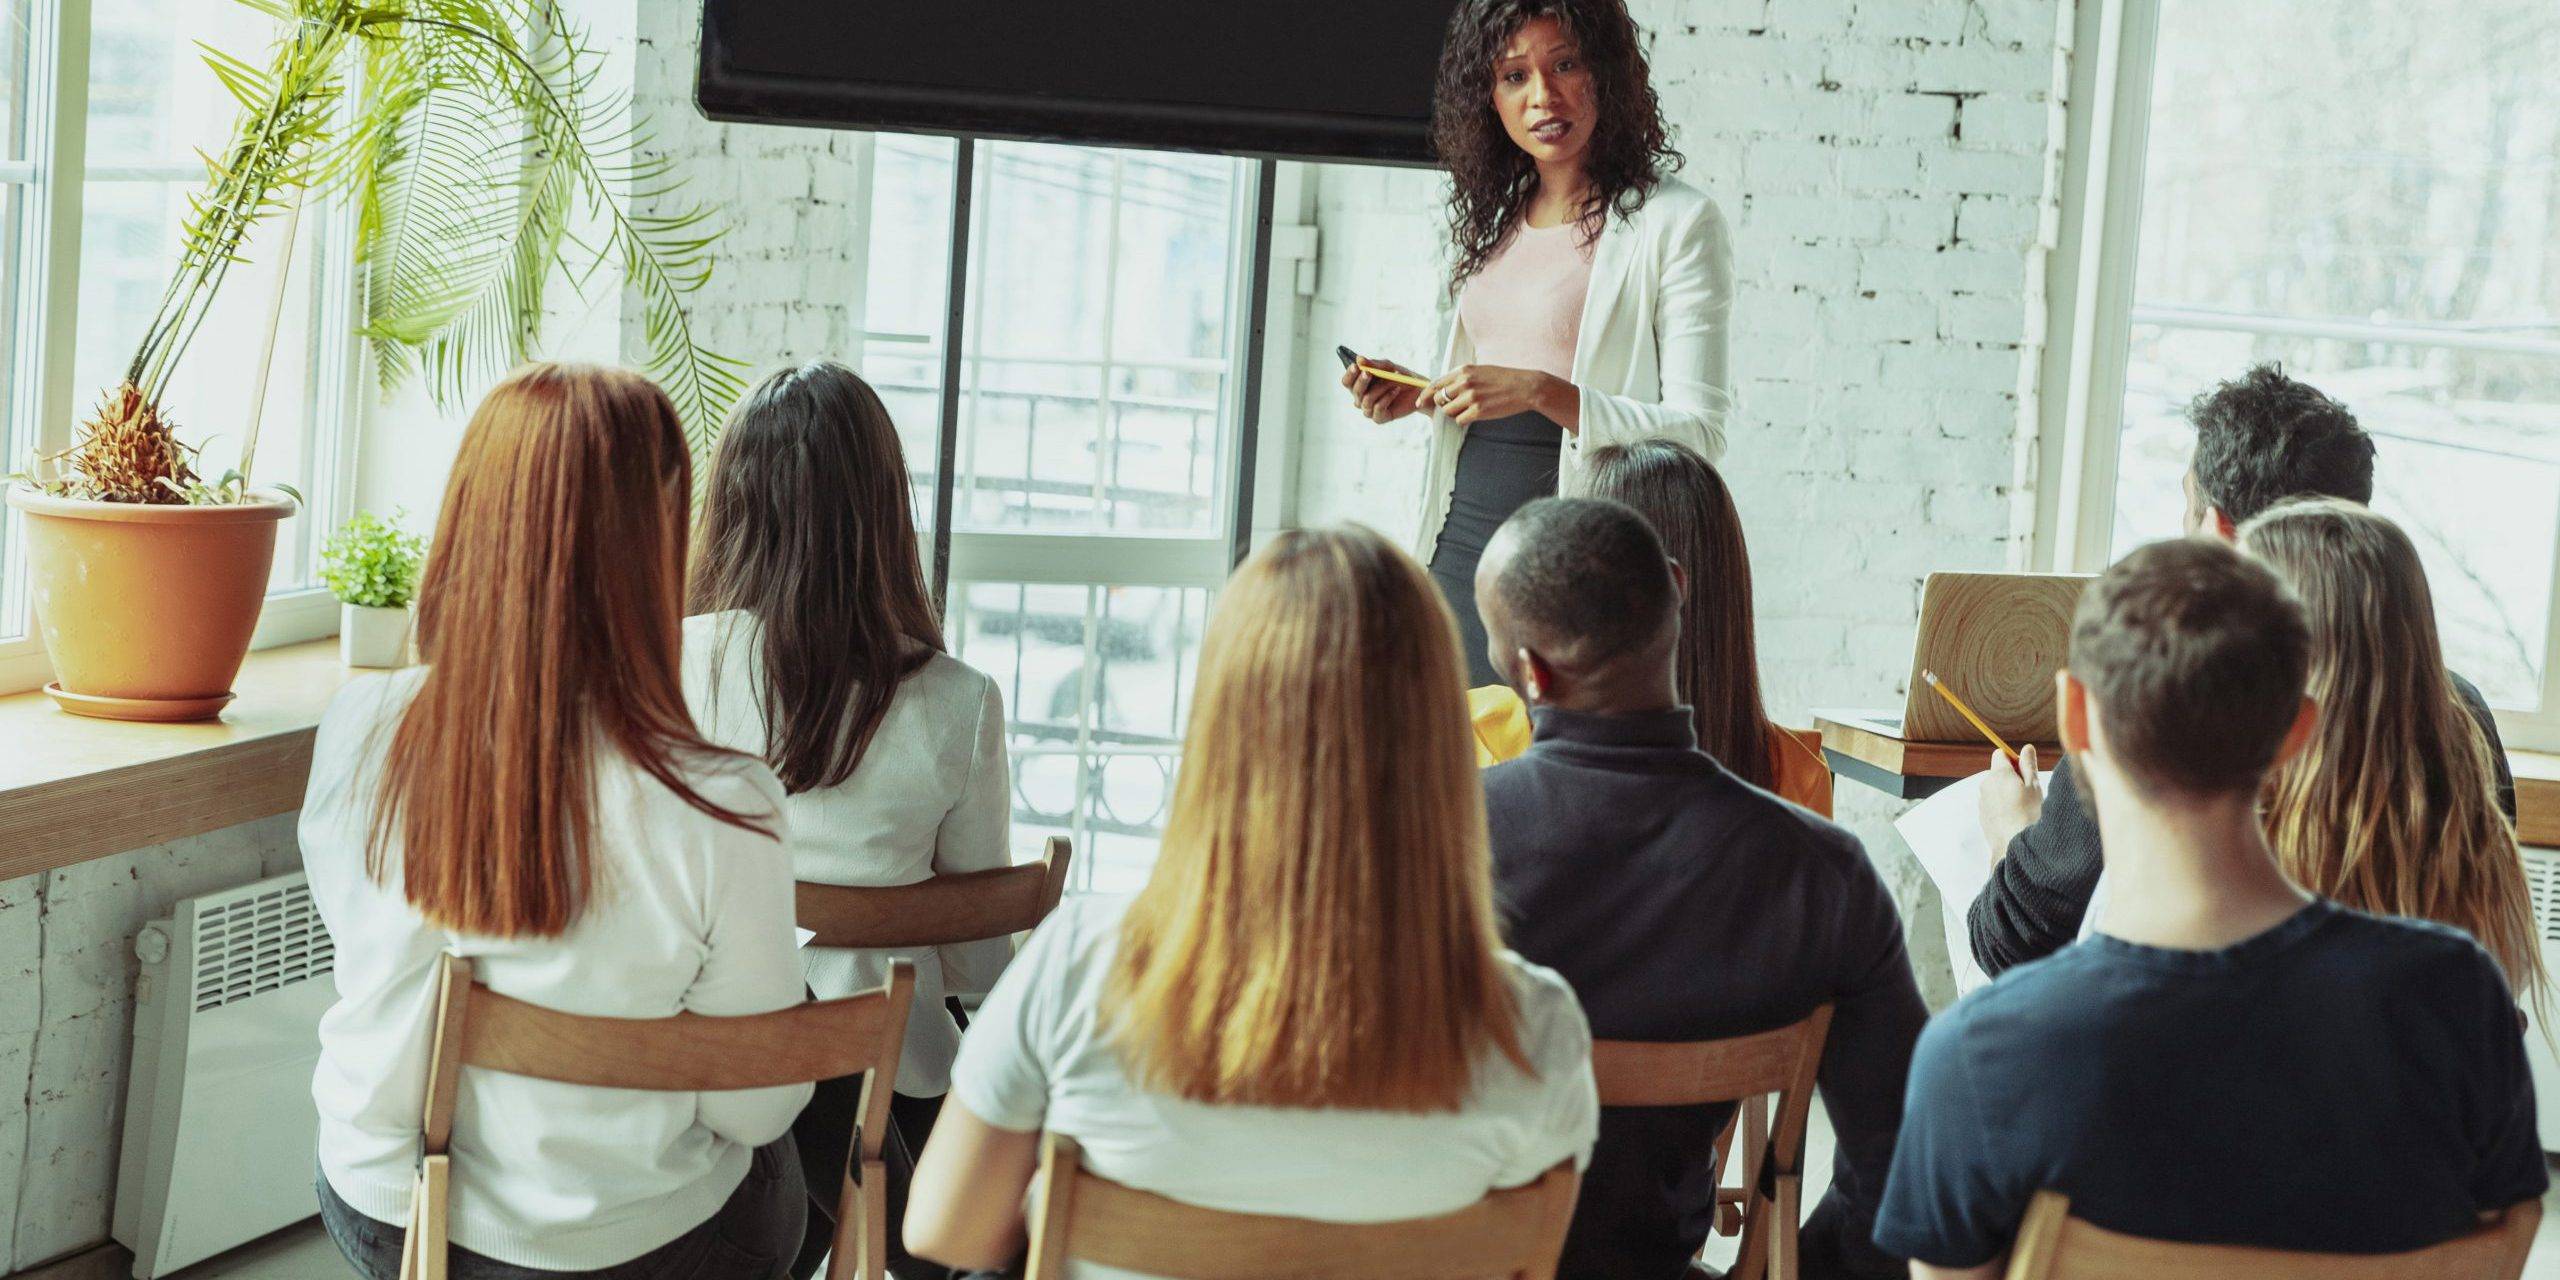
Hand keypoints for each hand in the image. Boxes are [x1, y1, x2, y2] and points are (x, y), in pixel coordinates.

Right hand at [1340, 358, 1426, 423]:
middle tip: (1369, 373)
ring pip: (1366, 401)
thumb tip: (1359, 359)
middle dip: (1362, 381)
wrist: (1418, 390)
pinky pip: (1377, 409)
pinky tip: (1396, 390)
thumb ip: (1373, 364)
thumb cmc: (1399, 376)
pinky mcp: (1380, 418)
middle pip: (1354, 391)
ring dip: (1380, 389)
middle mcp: (1362, 398)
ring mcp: (1369, 409)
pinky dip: (1387, 398)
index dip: (1350, 374)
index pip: (1347, 382)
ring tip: (1394, 382)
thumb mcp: (1387, 367)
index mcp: (1360, 384)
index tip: (1356, 366)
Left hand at [1422, 364, 1560, 425]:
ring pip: (1448, 411)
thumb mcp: (1480, 371)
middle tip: (1456, 406)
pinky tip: (1477, 414)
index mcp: (1463, 370)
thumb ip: (1461, 378)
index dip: (1425, 394)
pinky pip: (1460, 420)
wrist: (1524, 387)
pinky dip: (1465, 420)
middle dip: (1443, 405)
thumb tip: (1443, 390)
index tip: (1419, 402)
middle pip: (1439, 399)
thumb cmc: (1502, 379)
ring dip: (1455, 413)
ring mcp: (1471, 397)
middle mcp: (1464, 382)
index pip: (1435, 383)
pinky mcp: (1478, 411)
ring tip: (1470, 408)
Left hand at [1976, 743, 2041, 863]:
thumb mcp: (2034, 786)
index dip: (2014, 759)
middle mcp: (1986, 785)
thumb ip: (2028, 765)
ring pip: (1995, 788)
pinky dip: (2002, 806)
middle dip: (2011, 777)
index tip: (2025, 771)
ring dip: (2007, 792)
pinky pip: (1992, 803)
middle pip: (1997, 772)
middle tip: (2028, 792)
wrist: (2014, 847)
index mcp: (1998, 774)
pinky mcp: (1982, 815)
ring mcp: (1982, 800)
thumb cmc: (2029, 815)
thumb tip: (2027, 748)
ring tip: (2022, 808)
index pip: (2000, 754)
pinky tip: (2014, 817)